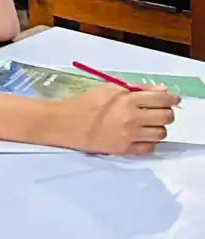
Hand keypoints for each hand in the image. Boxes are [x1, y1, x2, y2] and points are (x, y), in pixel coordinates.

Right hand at [53, 86, 178, 154]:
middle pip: (167, 117)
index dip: (172, 98)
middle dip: (166, 113)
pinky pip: (150, 147)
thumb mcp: (109, 89)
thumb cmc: (85, 103)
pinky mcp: (125, 149)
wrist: (64, 123)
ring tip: (146, 124)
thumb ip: (136, 89)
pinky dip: (148, 141)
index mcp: (127, 99)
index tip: (173, 99)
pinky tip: (139, 135)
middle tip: (158, 111)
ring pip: (161, 133)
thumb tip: (161, 91)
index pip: (162, 99)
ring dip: (157, 127)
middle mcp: (132, 118)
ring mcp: (129, 135)